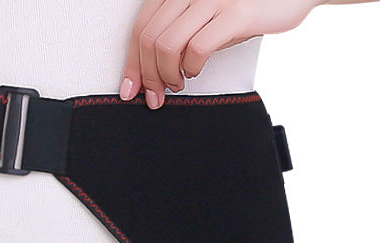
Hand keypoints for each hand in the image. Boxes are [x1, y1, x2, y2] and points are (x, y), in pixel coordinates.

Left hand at [121, 0, 319, 107]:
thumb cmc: (248, 4)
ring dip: (167, 75)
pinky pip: (196, 49)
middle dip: (147, 76)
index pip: (141, 26)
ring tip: (178, 83)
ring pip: (167, 46)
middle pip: (149, 39)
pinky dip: (191, 68)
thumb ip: (179, 32)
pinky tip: (196, 71)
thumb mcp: (206, 14)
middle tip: (154, 96)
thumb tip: (152, 70)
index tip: (130, 88)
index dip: (131, 62)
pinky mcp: (235, 12)